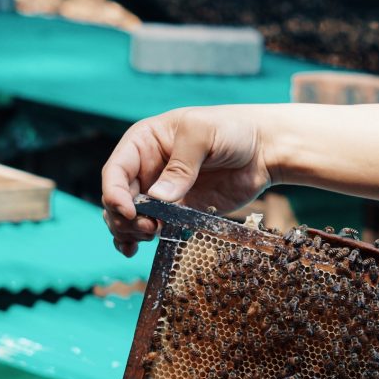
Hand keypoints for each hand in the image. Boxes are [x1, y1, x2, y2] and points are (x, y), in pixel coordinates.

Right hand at [101, 106, 272, 255]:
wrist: (263, 150)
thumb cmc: (231, 130)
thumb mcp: (202, 135)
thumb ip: (181, 165)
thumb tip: (159, 198)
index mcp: (143, 143)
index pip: (115, 171)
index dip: (114, 193)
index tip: (128, 211)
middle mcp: (147, 169)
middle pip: (119, 199)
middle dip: (124, 218)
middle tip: (148, 228)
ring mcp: (162, 193)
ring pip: (131, 217)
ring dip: (131, 232)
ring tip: (150, 235)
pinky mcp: (181, 211)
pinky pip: (156, 228)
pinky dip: (145, 240)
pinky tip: (140, 249)